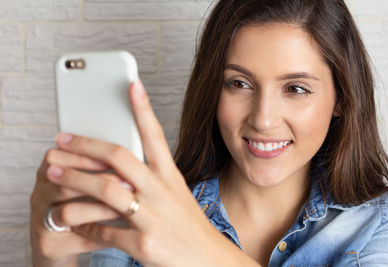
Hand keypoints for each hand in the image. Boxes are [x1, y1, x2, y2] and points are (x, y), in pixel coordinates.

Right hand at [30, 146, 120, 265]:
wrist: (60, 245)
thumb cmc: (79, 206)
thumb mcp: (83, 183)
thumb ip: (98, 167)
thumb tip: (132, 154)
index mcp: (47, 173)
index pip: (57, 158)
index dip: (84, 158)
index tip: (113, 160)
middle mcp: (39, 195)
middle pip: (62, 183)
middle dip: (99, 182)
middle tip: (128, 185)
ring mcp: (39, 221)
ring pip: (69, 212)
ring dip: (101, 209)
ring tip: (125, 208)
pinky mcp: (48, 245)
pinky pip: (77, 239)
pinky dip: (101, 235)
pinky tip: (120, 232)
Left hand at [33, 81, 259, 266]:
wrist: (207, 259)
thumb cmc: (187, 224)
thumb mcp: (175, 194)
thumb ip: (150, 179)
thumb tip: (117, 165)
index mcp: (170, 176)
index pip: (155, 136)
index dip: (143, 109)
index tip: (131, 84)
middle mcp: (161, 191)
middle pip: (119, 158)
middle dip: (86, 146)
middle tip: (61, 141)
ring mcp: (152, 217)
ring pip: (105, 191)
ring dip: (74, 181)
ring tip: (52, 175)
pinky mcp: (143, 244)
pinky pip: (104, 230)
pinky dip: (85, 225)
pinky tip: (75, 222)